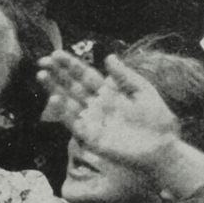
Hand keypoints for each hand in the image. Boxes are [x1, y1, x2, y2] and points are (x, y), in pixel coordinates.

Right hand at [38, 52, 181, 172]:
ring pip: (68, 102)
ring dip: (54, 89)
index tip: (56, 54)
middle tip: (42, 61)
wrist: (162, 148)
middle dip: (57, 74)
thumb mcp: (143, 92)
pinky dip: (63, 111)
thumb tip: (108, 56)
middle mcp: (97, 105)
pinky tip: (54, 98)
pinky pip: (73, 122)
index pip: (85, 75)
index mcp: (109, 92)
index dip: (71, 65)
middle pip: (72, 86)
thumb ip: (125, 76)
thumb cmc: (157, 120)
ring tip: (41, 75)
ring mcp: (92, 120)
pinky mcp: (91, 137)